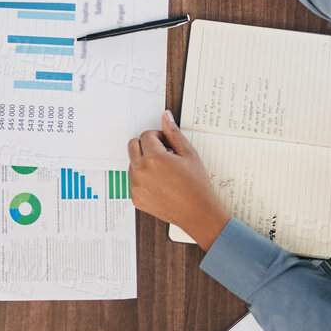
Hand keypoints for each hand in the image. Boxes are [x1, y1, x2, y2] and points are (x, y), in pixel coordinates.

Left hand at [129, 112, 230, 250]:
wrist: (198, 213)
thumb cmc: (196, 185)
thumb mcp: (189, 154)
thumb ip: (174, 133)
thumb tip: (165, 117)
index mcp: (154, 158)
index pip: (146, 135)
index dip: (159, 137)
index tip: (168, 145)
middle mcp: (141, 172)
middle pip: (133, 145)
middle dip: (146, 145)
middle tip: (164, 154)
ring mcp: (136, 186)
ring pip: (132, 162)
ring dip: (144, 161)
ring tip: (164, 171)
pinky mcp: (136, 198)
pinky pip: (133, 180)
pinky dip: (143, 178)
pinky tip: (160, 184)